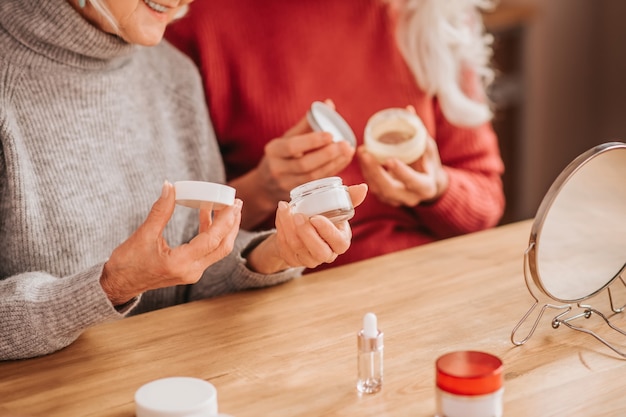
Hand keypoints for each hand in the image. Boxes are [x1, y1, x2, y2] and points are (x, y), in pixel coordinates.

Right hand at [100, 182, 241, 305]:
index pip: (212, 240)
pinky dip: (211, 233)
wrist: (118, 285)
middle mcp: (191, 271)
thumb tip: (169, 186)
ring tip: (227, 206)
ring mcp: (192, 272)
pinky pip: (208, 251)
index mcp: (180, 263)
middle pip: (222, 246)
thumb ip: (160, 211)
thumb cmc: (127, 263)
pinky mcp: (190, 270)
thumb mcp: (143, 235)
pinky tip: (206, 216)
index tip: (232, 203)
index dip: (225, 220)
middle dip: (232, 223)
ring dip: (224, 228)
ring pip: (218, 249)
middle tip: (237, 202)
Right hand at [232, 100, 354, 228]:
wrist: (265, 186)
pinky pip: (318, 183)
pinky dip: (333, 171)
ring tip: (348, 151)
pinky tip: (343, 161)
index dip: (312, 141)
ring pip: (313, 176)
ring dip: (333, 164)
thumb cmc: (281, 155)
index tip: (330, 134)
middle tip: (345, 144)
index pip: (292, 146)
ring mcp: (287, 185)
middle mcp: (277, 169)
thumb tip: (329, 104)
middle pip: (304, 164)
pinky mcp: (297, 195)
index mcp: (273, 151)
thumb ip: (307, 123)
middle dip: (327, 155)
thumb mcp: (287, 138)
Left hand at [246, 184, 367, 272]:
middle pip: (318, 251)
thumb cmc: (323, 217)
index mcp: (340, 242)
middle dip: (306, 232)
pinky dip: (281, 228)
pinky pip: (284, 246)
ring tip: (285, 207)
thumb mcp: (336, 208)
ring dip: (288, 226)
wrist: (301, 229)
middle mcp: (326, 254)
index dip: (327, 231)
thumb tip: (363, 187)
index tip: (315, 217)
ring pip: (297, 247)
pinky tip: (281, 215)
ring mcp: (309, 259)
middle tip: (297, 214)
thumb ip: (350, 198)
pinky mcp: (293, 259)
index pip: (338, 242)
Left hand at [356, 136, 448, 206]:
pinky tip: (362, 157)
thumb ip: (419, 131)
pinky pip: (373, 188)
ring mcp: (396, 200)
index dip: (402, 172)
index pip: (414, 182)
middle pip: (390, 190)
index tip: (389, 160)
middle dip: (375, 172)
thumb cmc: (428, 162)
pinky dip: (366, 172)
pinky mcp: (385, 198)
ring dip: (367, 171)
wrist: (427, 184)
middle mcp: (410, 198)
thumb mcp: (428, 148)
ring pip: (378, 190)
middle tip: (365, 153)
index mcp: (426, 187)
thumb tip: (408, 109)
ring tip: (361, 151)